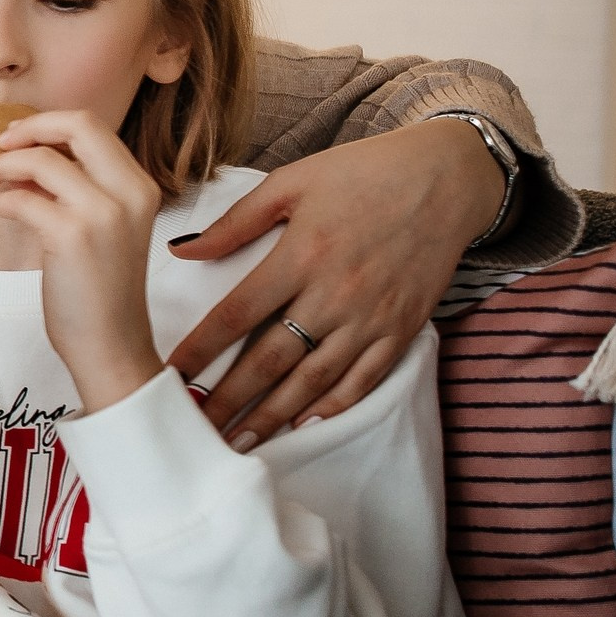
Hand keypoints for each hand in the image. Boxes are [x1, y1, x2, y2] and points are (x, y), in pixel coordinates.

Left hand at [0, 111, 164, 413]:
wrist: (112, 345)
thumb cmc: (100, 292)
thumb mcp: (103, 229)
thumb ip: (78, 191)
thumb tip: (27, 161)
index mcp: (139, 187)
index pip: (95, 128)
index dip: (49, 124)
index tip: (18, 136)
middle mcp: (129, 193)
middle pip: (78, 126)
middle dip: (28, 127)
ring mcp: (103, 213)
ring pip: (42, 160)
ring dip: (2, 165)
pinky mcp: (73, 236)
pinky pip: (22, 200)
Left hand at [166, 117, 503, 445]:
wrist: (447, 177)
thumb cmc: (362, 174)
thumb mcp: (292, 182)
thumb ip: (236, 222)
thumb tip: (180, 251)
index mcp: (301, 255)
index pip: (236, 314)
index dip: (200, 351)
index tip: (168, 376)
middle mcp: (335, 293)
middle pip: (270, 360)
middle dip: (228, 400)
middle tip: (194, 430)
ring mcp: (372, 316)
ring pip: (313, 380)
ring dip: (273, 416)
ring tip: (239, 443)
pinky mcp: (402, 328)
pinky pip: (364, 379)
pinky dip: (332, 407)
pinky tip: (302, 426)